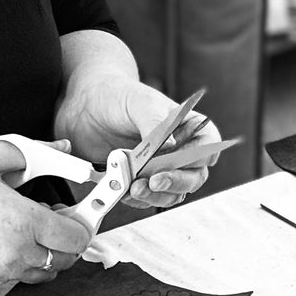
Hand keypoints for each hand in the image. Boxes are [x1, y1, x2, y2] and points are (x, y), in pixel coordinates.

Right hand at [0, 138, 92, 292]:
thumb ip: (32, 153)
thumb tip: (62, 150)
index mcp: (20, 220)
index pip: (75, 236)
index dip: (80, 223)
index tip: (76, 213)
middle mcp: (14, 252)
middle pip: (66, 258)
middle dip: (66, 239)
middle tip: (54, 218)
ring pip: (45, 272)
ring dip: (46, 253)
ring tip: (27, 228)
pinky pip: (19, 277)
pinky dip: (22, 263)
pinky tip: (6, 239)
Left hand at [56, 74, 221, 204]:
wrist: (86, 108)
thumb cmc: (118, 97)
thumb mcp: (139, 102)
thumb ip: (155, 122)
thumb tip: (171, 146)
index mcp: (188, 125)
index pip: (208, 144)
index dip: (201, 157)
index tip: (181, 161)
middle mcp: (180, 150)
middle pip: (194, 176)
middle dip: (175, 182)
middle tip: (155, 180)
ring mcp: (161, 168)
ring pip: (173, 194)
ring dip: (156, 195)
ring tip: (135, 187)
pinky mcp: (142, 182)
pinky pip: (149, 199)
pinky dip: (137, 199)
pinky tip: (123, 189)